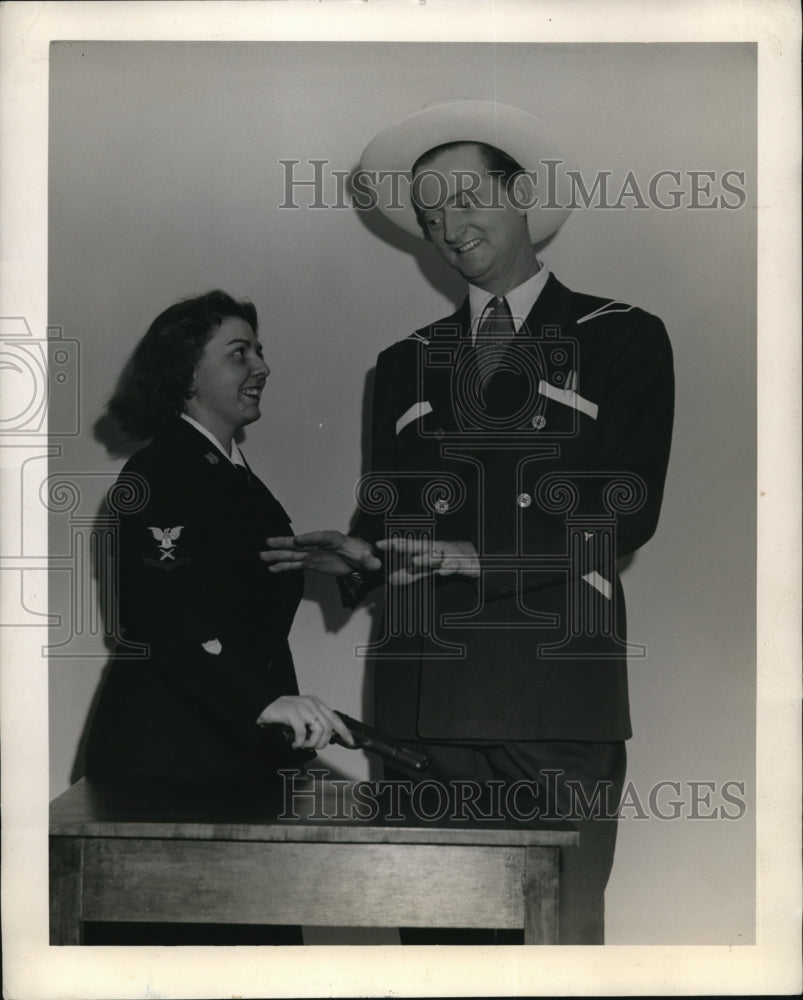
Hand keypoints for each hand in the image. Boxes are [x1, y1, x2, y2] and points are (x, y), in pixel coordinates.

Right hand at [256, 695, 354, 749]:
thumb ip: (314, 722)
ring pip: (318, 730)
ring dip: (311, 742)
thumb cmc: (283, 713)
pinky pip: (302, 732)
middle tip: (313, 746)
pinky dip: (299, 742)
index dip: (344, 731)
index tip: (350, 741)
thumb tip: (326, 737)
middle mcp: (312, 704)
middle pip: (328, 727)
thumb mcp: (302, 714)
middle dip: (322, 742)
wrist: (264, 706)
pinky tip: (295, 744)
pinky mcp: (292, 713)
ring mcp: (302, 707)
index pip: (335, 718)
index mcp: (316, 704)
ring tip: (302, 744)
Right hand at [260, 531, 381, 576]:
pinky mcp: (311, 562)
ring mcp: (313, 553)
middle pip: (300, 543)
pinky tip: (271, 568)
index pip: (320, 537)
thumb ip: (371, 561)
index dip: (308, 538)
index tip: (297, 541)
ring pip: (293, 554)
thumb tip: (376, 564)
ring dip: (278, 555)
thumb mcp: (369, 557)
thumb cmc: (364, 553)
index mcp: (334, 539)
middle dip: (285, 542)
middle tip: (269, 542)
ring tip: (262, 555)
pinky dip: (283, 567)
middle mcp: (320, 544)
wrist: (361, 558)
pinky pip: (295, 564)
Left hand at [376, 538, 479, 583]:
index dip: (393, 544)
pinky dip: (448, 568)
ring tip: (415, 561)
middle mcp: (436, 549)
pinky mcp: (461, 564)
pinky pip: (455, 566)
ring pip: (437, 556)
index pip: (407, 545)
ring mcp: (449, 556)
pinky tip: (442, 573)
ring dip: (426, 558)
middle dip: (407, 546)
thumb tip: (391, 580)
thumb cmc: (448, 562)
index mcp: (426, 549)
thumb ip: (411, 574)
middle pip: (420, 546)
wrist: (476, 559)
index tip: (379, 544)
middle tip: (394, 546)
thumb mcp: (428, 569)